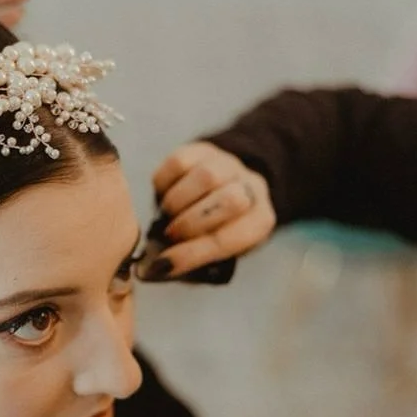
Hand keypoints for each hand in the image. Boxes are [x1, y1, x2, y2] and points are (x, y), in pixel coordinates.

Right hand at [146, 142, 275, 278]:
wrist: (224, 188)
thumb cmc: (214, 231)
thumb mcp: (214, 254)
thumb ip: (191, 262)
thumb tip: (156, 268)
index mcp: (260, 221)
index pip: (230, 239)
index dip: (193, 253)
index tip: (164, 264)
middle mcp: (251, 188)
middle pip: (230, 201)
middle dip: (192, 223)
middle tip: (170, 235)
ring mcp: (228, 165)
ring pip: (205, 178)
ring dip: (177, 203)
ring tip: (167, 216)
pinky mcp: (202, 149)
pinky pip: (179, 162)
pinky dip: (164, 183)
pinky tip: (164, 195)